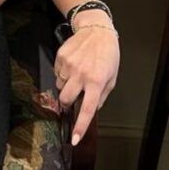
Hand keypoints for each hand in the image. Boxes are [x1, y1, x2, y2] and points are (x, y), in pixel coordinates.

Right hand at [54, 18, 119, 145]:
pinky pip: (57, 72)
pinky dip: (63, 72)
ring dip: (66, 84)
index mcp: (97, 82)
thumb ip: (101, 96)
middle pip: (65, 99)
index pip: (88, 110)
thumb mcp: (111, 78)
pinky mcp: (61, 56)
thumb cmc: (107, 55)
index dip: (80, 126)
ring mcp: (69, 65)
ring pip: (60, 85)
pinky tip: (73, 64)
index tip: (73, 139)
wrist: (96, 30)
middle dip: (67, 101)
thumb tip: (91, 110)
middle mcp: (82, 75)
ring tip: (77, 73)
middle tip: (74, 95)